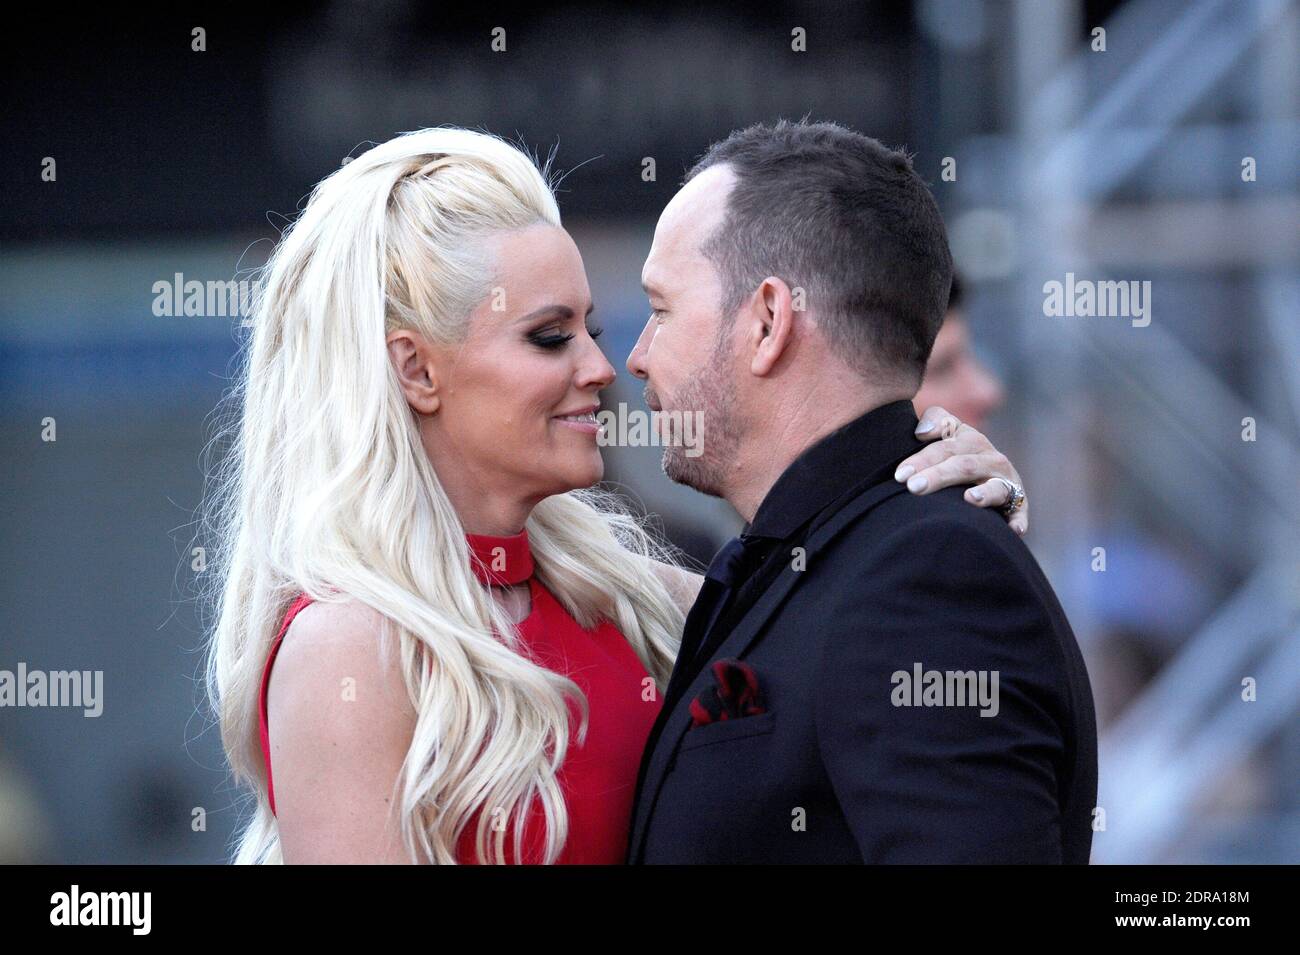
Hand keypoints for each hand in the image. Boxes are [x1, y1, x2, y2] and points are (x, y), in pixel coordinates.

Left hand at [894, 406, 1028, 535]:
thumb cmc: (957, 456)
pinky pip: (1020, 512)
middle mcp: (991, 459)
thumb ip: (937, 421)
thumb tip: (922, 431)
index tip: (900, 474)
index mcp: (971, 441)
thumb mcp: (950, 433)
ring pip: (994, 487)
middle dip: (939, 476)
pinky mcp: (1019, 504)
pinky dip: (1018, 520)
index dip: (922, 458)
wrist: (989, 478)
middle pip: (963, 466)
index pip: (944, 447)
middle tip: (914, 487)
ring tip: (969, 499)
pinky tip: (1014, 529)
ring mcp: (1006, 482)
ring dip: (983, 494)